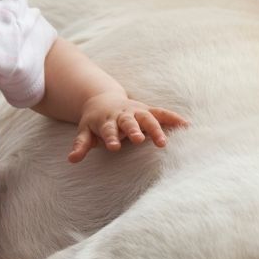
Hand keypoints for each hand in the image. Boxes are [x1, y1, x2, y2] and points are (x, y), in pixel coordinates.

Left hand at [69, 94, 187, 163]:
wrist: (103, 99)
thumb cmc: (95, 121)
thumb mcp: (85, 131)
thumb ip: (81, 145)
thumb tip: (72, 160)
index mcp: (106, 121)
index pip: (108, 130)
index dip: (111, 138)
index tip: (113, 147)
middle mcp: (123, 115)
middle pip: (129, 122)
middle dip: (134, 130)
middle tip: (139, 140)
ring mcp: (136, 112)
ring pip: (148, 118)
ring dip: (156, 129)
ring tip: (163, 143)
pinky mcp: (147, 110)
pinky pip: (162, 114)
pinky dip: (173, 119)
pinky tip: (187, 125)